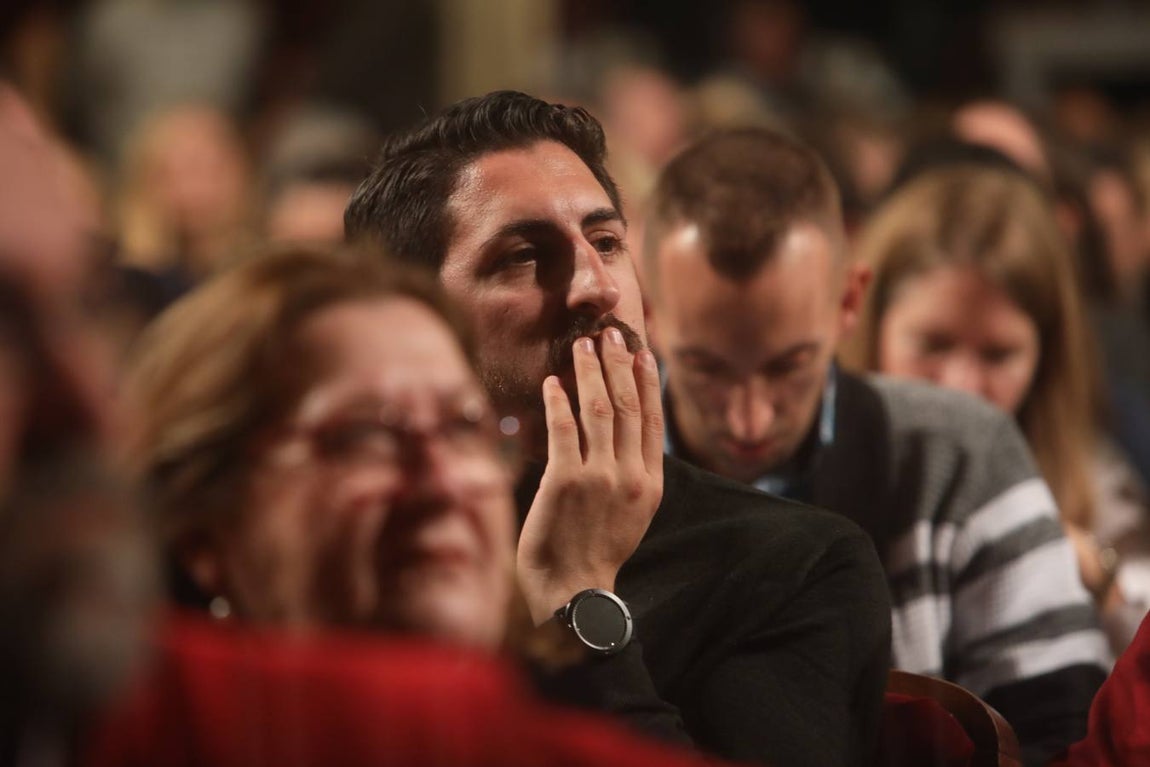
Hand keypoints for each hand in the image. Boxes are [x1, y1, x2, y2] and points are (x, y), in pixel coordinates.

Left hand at [517, 328, 663, 624]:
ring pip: (597, 409)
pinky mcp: (565, 481)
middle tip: (609, 334)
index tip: (641, 352)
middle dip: (617, 365)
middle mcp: (629, 475)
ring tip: (581, 345)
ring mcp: (599, 477)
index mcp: (649, 482)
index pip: (651, 420)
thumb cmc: (596, 552)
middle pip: (626, 406)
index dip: (646, 382)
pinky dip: (557, 402)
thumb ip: (631, 474)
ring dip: (589, 372)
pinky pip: (563, 430)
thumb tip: (624, 436)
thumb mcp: (630, 514)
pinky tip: (551, 383)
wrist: (574, 591)